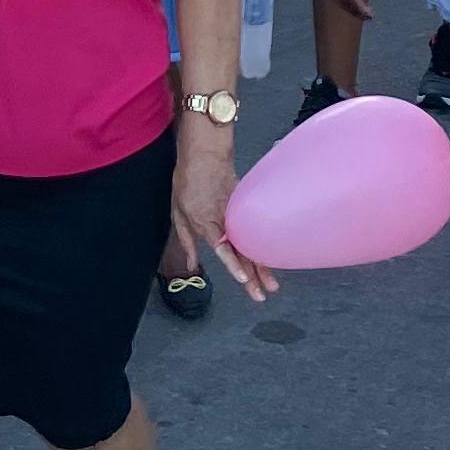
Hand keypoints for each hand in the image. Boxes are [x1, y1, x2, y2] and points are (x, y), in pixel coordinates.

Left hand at [169, 124, 271, 302]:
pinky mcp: (246, 207)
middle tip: (261, 296)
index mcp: (206, 223)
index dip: (233, 264)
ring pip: (253, 244)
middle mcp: (225, 222)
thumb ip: (186, 241)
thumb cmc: (187, 182)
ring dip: (263, 265)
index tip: (243, 278)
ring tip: (272, 285)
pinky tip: (271, 261)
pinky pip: (255, 230)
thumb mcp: (177, 212)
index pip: (223, 248)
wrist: (205, 154)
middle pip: (242, 252)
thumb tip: (192, 266)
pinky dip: (263, 247)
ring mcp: (238, 215)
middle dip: (253, 276)